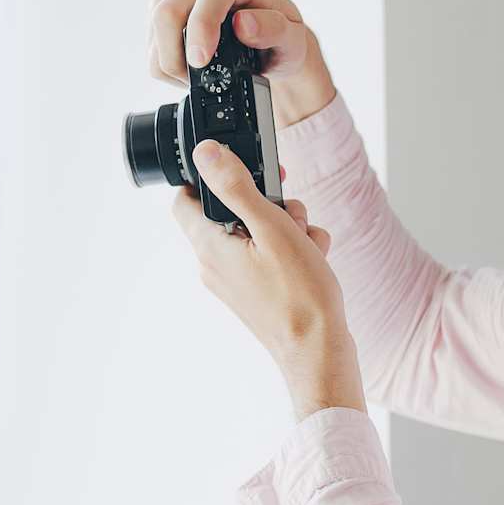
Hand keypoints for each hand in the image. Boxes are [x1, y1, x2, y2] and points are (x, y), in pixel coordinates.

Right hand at [147, 0, 338, 127]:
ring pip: (155, 23)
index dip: (201, 24)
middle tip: (194, 81)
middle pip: (170, 7)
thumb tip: (243, 23)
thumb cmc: (281, 42)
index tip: (200, 61)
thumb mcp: (292, 41)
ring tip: (196, 76)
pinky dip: (162, 60)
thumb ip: (274, 30)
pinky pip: (150, 33)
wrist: (269, 46)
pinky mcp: (166, 3)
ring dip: (168, 60)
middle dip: (174, 54)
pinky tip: (185, 67)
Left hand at [171, 140, 363, 420]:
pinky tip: (313, 257)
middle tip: (289, 212)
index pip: (184, 198)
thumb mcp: (270, 227)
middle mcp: (214, 264)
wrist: (320, 351)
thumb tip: (205, 153)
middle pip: (230, 211)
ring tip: (307, 241)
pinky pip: (268, 256)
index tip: (240, 170)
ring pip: (255, 232)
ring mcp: (235, 280)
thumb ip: (236, 187)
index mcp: (209, 246)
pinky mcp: (255, 292)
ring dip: (286, 226)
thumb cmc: (299, 295)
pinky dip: (293, 250)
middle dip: (266, 202)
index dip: (207, 177)